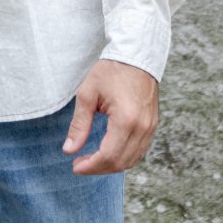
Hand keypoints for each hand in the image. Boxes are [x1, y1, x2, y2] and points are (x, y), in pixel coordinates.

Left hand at [62, 59, 158, 173]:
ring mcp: (150, 127)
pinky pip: (139, 151)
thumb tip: (69, 150)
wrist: (135, 55)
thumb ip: (79, 124)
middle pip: (120, 163)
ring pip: (131, 160)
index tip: (75, 166)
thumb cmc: (111, 70)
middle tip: (80, 164)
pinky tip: (108, 152)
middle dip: (98, 168)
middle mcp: (142, 127)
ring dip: (111, 165)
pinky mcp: (152, 125)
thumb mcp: (88, 94)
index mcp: (126, 120)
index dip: (91, 166)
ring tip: (92, 160)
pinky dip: (123, 157)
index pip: (109, 156)